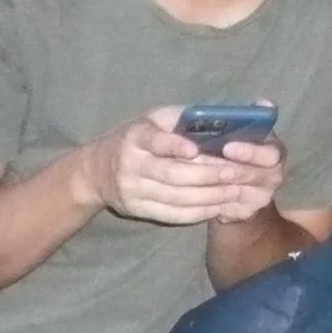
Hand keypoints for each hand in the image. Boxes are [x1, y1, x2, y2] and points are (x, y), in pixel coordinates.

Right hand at [82, 107, 282, 224]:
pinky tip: (218, 207)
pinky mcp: (138, 210)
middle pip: (172, 174)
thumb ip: (179, 118)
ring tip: (235, 191)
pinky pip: (172, 215)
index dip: (174, 146)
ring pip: (176, 198)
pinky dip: (198, 212)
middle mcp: (131, 165)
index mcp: (135, 137)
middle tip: (235, 173)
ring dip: (209, 196)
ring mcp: (133, 192)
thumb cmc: (135, 138)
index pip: (154, 142)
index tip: (196, 150)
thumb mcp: (151, 120)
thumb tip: (219, 117)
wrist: (96, 171)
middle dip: (207, 175)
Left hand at [206, 120, 287, 222]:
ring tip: (197, 177)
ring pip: (243, 193)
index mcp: (274, 151)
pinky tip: (198, 193)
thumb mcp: (238, 129)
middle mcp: (274, 174)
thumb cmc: (231, 146)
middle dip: (234, 170)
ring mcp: (262, 195)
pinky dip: (214, 201)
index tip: (227, 147)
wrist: (229, 179)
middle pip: (260, 176)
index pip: (271, 153)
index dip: (251, 152)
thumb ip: (249, 117)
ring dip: (220, 186)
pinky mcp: (247, 211)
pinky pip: (231, 209)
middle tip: (207, 166)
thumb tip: (264, 103)